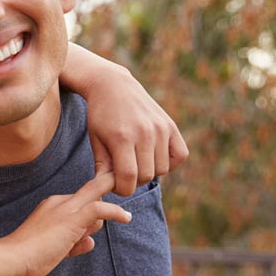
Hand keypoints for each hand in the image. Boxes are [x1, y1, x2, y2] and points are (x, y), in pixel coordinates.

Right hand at [1, 172, 130, 275]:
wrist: (13, 258)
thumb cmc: (28, 257)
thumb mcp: (56, 248)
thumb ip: (74, 242)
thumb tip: (91, 241)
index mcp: (52, 205)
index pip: (81, 203)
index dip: (91, 212)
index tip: (101, 216)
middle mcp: (59, 202)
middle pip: (92, 194)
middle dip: (106, 194)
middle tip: (114, 198)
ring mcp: (65, 209)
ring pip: (97, 200)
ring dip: (100, 220)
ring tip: (80, 239)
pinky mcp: (72, 219)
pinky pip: (100, 208)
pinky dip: (116, 212)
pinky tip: (126, 217)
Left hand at [83, 61, 188, 195]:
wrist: (113, 86)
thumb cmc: (100, 116)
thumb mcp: (95, 140)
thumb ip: (103, 167)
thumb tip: (106, 190)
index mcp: (122, 138)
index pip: (128, 177)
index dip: (121, 188)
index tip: (115, 184)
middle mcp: (145, 133)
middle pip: (146, 176)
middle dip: (134, 181)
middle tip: (123, 172)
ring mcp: (161, 128)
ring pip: (162, 169)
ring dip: (150, 171)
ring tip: (136, 160)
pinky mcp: (171, 125)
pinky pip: (180, 156)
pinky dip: (170, 162)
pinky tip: (154, 156)